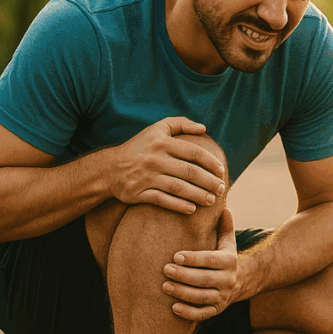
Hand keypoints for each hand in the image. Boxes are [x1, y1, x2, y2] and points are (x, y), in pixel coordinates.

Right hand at [110, 117, 226, 213]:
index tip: (221, 170)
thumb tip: (203, 128)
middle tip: (222, 189)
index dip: (210, 162)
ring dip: (198, 195)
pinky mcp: (138, 193)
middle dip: (209, 182)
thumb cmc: (140, 147)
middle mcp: (155, 159)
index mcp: (162, 142)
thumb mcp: (157, 129)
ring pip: (178, 188)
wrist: (110, 168)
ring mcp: (146, 177)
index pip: (193, 152)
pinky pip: (162, 200)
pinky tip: (192, 209)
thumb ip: (180, 124)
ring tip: (212, 200)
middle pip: (189, 172)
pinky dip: (178, 206)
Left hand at [162, 209, 254, 320]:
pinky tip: (173, 308)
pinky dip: (189, 313)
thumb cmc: (225, 258)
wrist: (242, 282)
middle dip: (184, 275)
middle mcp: (228, 280)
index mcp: (229, 261)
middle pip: (204, 279)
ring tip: (165, 286)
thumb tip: (223, 207)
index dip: (194, 258)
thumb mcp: (228, 242)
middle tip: (165, 269)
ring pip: (202, 297)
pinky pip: (203, 314)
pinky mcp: (217, 310)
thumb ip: (224, 226)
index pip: (210, 260)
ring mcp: (223, 297)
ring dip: (183, 293)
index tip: (176, 255)